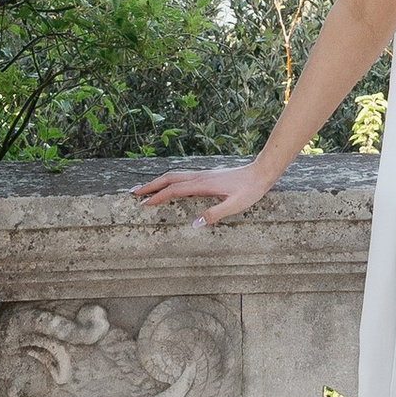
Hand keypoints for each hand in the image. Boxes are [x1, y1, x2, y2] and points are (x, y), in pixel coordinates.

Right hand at [131, 160, 277, 227]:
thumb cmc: (250, 190)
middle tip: (134, 193)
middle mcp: (200, 177)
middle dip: (151, 186)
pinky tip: (170, 186)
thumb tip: (194, 224)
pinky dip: (170, 181)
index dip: (157, 197)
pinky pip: (183, 177)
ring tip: (146, 188)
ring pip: (175, 176)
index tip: (143, 204)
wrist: (261, 172)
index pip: (173, 190)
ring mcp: (203, 174)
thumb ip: (215, 214)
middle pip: (169, 179)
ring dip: (159, 181)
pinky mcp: (208, 175)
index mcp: (202, 184)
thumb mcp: (235, 205)